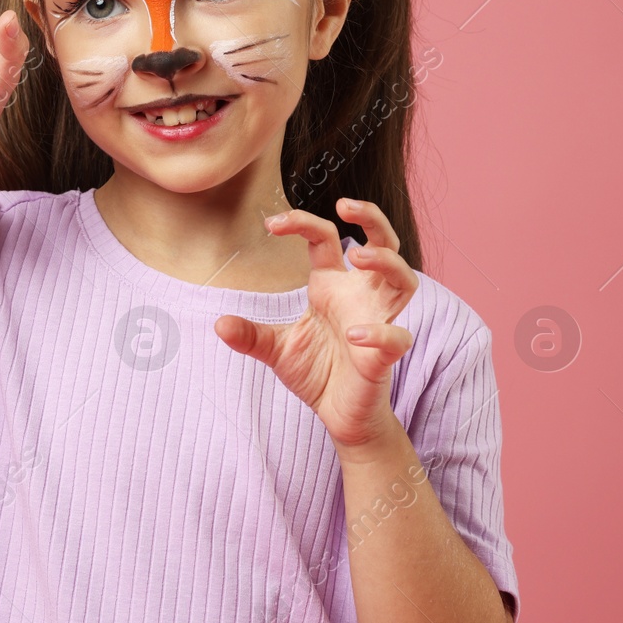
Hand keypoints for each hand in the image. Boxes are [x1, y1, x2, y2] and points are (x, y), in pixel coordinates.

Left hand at [213, 198, 418, 451]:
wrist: (340, 417)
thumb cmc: (317, 374)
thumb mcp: (276, 350)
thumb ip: (250, 335)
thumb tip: (218, 324)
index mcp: (332, 287)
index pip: (325, 240)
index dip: (302, 224)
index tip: (272, 223)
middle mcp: (360, 297)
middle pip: (384, 243)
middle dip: (372, 218)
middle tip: (346, 205)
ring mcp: (377, 322)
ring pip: (404, 280)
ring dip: (387, 261)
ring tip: (357, 255)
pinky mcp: (385, 356)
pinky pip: (396, 338)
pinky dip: (380, 334)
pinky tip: (355, 335)